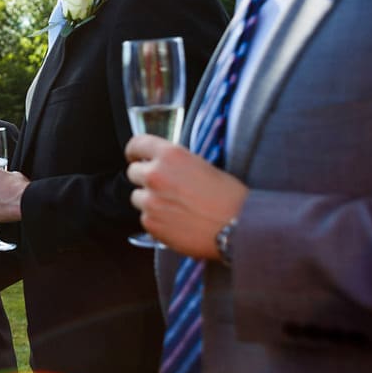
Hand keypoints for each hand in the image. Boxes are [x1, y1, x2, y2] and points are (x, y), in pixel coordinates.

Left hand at [126, 134, 248, 257]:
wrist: (238, 227)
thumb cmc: (229, 197)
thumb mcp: (202, 165)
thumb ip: (175, 162)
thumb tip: (161, 164)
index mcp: (170, 155)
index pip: (136, 144)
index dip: (135, 152)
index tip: (136, 156)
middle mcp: (155, 175)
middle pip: (133, 173)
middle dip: (146, 178)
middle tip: (166, 187)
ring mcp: (150, 201)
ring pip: (138, 197)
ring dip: (150, 200)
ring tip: (175, 206)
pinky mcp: (150, 223)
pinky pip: (145, 218)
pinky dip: (156, 219)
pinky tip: (177, 220)